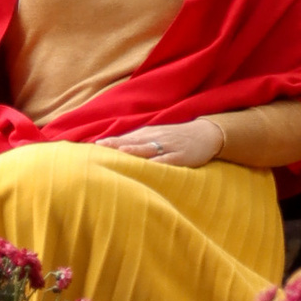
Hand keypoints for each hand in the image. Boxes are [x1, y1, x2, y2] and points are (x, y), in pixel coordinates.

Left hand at [110, 117, 228, 170]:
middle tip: (100, 148)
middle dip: (116, 144)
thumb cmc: (176, 136)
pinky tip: (149, 166)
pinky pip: (167, 160)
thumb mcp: (156, 134)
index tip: (94, 145)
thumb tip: (115, 147)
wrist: (206, 134)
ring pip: (148, 148)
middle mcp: (155, 138)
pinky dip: (157, 163)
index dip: (111, 141)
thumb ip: (138, 141)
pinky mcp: (180, 156)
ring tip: (120, 152)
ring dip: (134, 150)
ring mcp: (168, 147)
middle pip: (132, 141)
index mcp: (148, 133)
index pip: (125, 137)